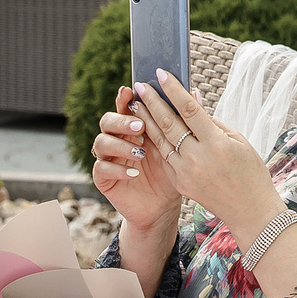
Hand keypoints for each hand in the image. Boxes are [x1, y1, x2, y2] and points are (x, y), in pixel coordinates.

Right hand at [92, 84, 181, 234]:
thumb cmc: (172, 172)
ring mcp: (108, 158)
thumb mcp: (177, 145)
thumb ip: (181, 120)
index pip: (124, 107)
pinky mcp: (103, 179)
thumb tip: (195, 91)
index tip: (131, 91)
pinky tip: (134, 173)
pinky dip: (118, 170)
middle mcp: (116, 139)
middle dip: (122, 121)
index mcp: (132, 127)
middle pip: (107, 121)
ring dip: (120, 145)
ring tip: (140, 152)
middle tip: (140, 125)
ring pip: (101, 142)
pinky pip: (101, 169)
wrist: (163, 206)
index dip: (124, 98)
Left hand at [128, 71, 283, 246]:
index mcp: (216, 144)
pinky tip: (147, 127)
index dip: (173, 90)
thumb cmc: (249, 171)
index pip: (189, 110)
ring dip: (147, 120)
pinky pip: (164, 157)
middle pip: (169, 124)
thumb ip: (212, 121)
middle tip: (140, 85)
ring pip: (160, 141)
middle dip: (152, 102)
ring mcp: (185, 172)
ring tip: (136, 104)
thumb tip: (192, 99)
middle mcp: (197, 158)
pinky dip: (155, 141)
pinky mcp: (179, 184)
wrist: (249, 211)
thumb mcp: (237, 141)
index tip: (161, 74)